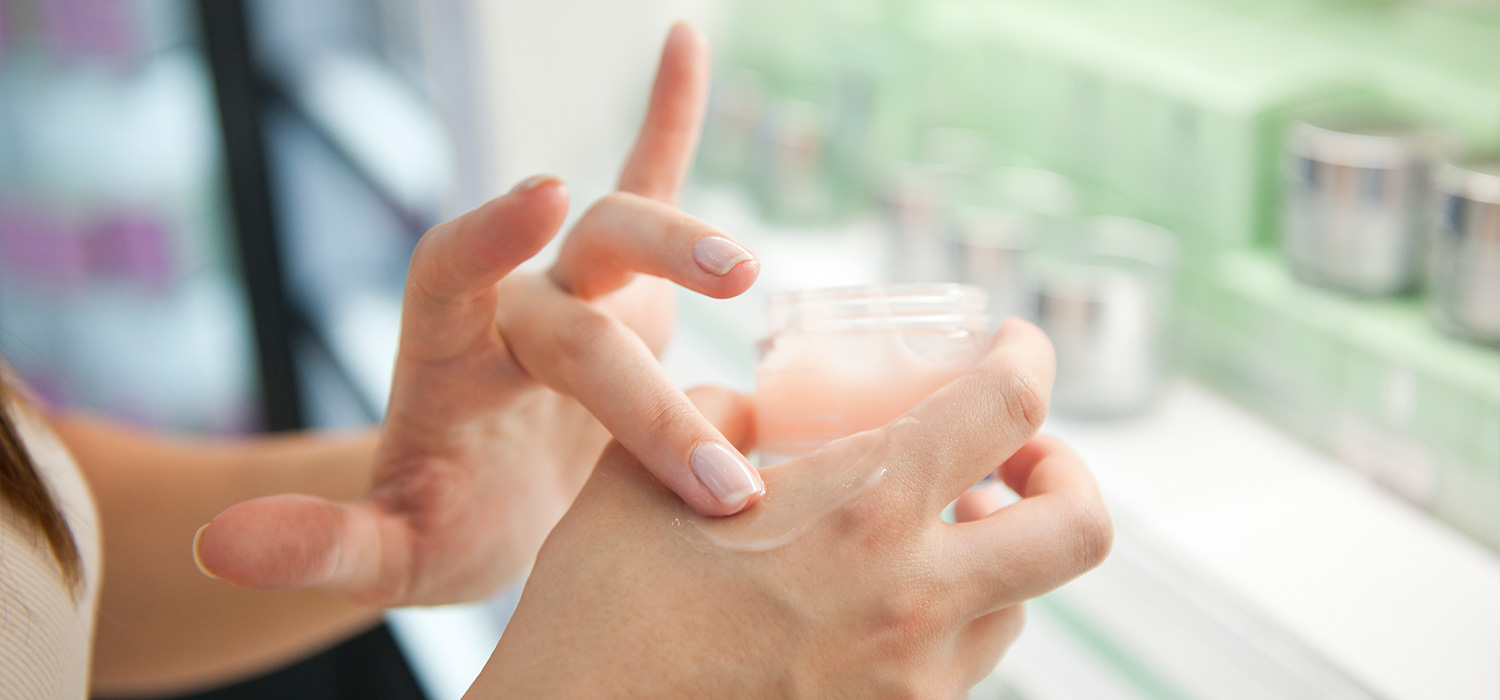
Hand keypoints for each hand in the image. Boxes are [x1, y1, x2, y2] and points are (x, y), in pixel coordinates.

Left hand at [193, 23, 766, 605]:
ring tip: (746, 274)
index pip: (452, 274)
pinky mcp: (626, 292)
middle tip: (712, 480)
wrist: (492, 502)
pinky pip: (649, 186)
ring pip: (627, 236)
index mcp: (443, 357)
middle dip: (643, 396)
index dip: (491, 232)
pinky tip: (682, 41)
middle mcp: (511, 309)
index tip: (545, 196)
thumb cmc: (441, 525)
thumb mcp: (388, 553)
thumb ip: (322, 546)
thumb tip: (221, 548)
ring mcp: (574, 291)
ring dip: (687, 245)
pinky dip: (668, 119)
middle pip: (575, 314)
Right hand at [472, 321, 1112, 698]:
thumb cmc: (600, 617)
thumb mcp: (643, 481)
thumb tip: (757, 411)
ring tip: (924, 539)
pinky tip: (870, 610)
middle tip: (1013, 461)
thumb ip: (714, 419)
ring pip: (1017, 608)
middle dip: (1064, 477)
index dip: (1029, 357)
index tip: (1014, 347)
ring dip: (992, 559)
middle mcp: (915, 602)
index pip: (1008, 406)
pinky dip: (944, 625)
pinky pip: (958, 671)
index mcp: (864, 511)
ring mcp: (914, 686)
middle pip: (1078, 529)